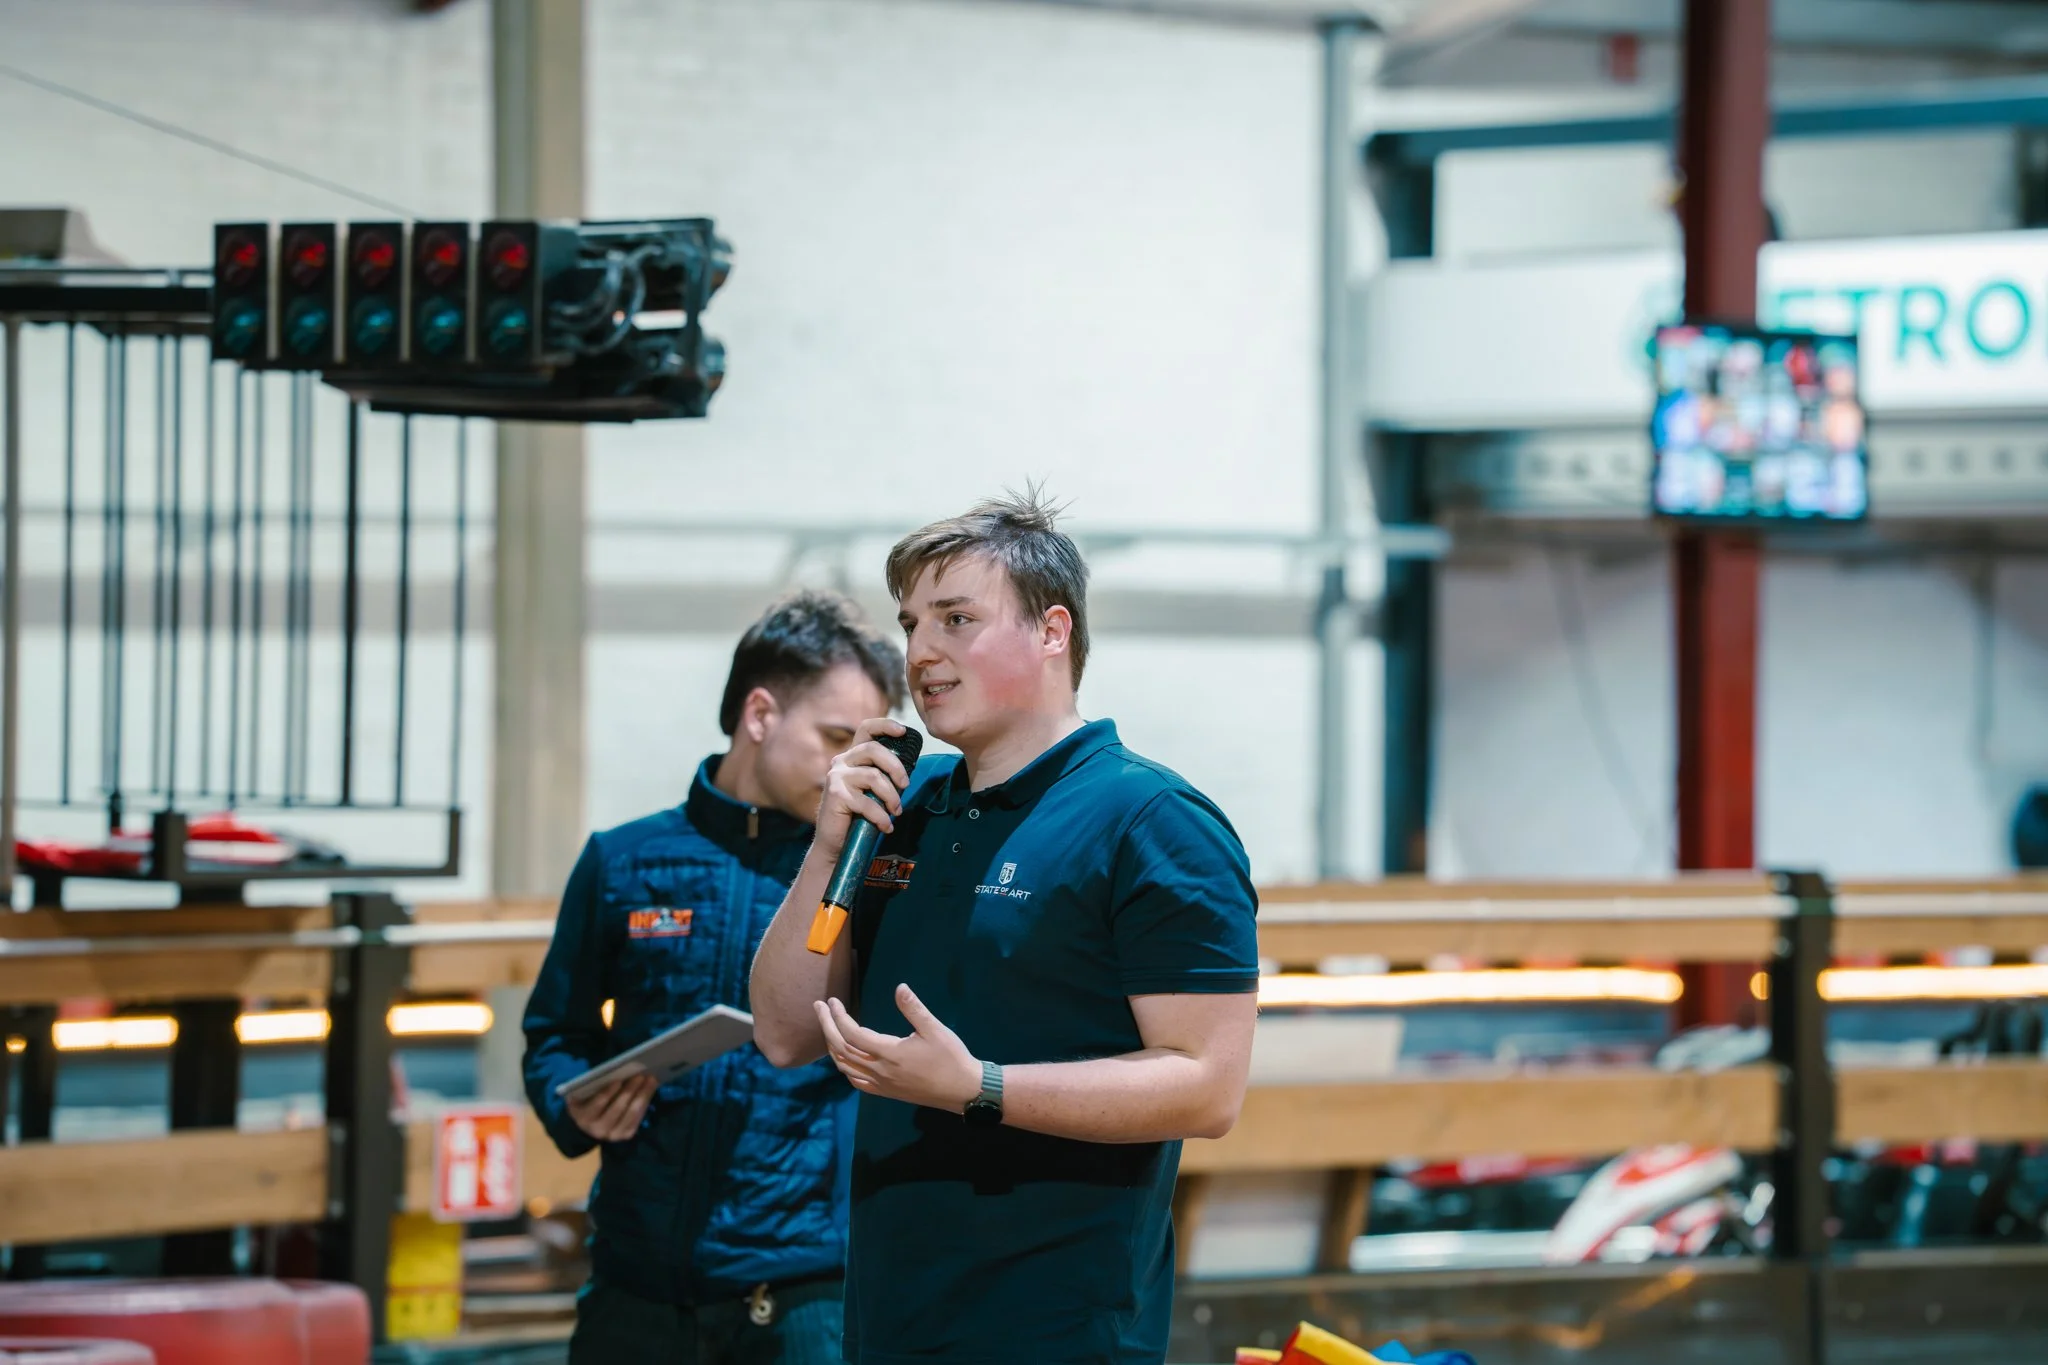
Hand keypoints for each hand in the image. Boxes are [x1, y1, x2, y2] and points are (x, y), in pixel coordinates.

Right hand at [566, 1072, 657, 1141]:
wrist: (589, 1128)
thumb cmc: (587, 1104)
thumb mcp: (584, 1096)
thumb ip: (595, 1087)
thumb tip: (616, 1071)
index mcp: (584, 1116)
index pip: (597, 1104)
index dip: (608, 1093)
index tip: (618, 1081)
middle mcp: (598, 1129)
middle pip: (617, 1108)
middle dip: (630, 1090)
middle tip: (640, 1075)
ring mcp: (614, 1134)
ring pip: (631, 1113)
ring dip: (643, 1094)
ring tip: (651, 1080)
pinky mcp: (626, 1135)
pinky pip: (638, 1117)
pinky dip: (646, 1102)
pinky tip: (650, 1089)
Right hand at [813, 719, 914, 862]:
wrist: (834, 843)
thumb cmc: (856, 815)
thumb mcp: (870, 790)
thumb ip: (882, 776)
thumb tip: (907, 771)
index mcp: (851, 757)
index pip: (866, 729)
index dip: (885, 725)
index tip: (903, 731)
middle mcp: (841, 762)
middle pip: (874, 750)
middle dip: (896, 767)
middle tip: (906, 785)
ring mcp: (836, 777)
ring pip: (874, 777)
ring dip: (891, 797)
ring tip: (896, 812)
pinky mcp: (836, 795)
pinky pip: (867, 802)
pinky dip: (881, 817)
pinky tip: (886, 827)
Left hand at [816, 984, 982, 1113]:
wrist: (962, 1090)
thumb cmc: (950, 1057)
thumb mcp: (935, 1029)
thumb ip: (914, 1009)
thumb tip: (899, 987)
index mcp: (889, 1053)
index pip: (852, 1034)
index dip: (838, 1016)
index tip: (832, 1001)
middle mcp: (879, 1071)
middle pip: (842, 1049)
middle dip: (826, 1027)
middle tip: (819, 1008)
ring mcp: (881, 1084)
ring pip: (845, 1067)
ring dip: (831, 1046)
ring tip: (827, 1028)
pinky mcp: (886, 1093)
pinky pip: (856, 1082)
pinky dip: (844, 1067)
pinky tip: (844, 1058)